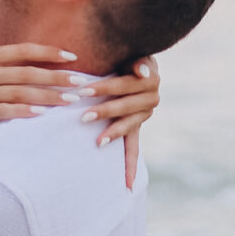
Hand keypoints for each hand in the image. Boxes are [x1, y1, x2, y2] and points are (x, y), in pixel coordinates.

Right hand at [0, 8, 77, 126]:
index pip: (22, 52)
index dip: (48, 53)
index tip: (70, 56)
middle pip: (27, 74)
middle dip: (56, 78)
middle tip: (80, 82)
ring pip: (20, 94)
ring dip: (47, 97)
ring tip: (68, 100)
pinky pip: (4, 112)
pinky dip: (23, 112)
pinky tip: (41, 113)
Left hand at [75, 56, 159, 188]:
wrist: (136, 60)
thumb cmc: (128, 52)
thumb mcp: (134, 51)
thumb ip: (139, 60)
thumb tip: (141, 71)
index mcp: (149, 79)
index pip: (124, 85)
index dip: (105, 87)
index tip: (85, 89)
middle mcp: (151, 98)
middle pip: (125, 107)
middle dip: (104, 111)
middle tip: (83, 115)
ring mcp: (145, 115)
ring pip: (129, 127)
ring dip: (113, 133)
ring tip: (98, 141)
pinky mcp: (138, 127)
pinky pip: (134, 148)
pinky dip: (130, 165)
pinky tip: (128, 184)